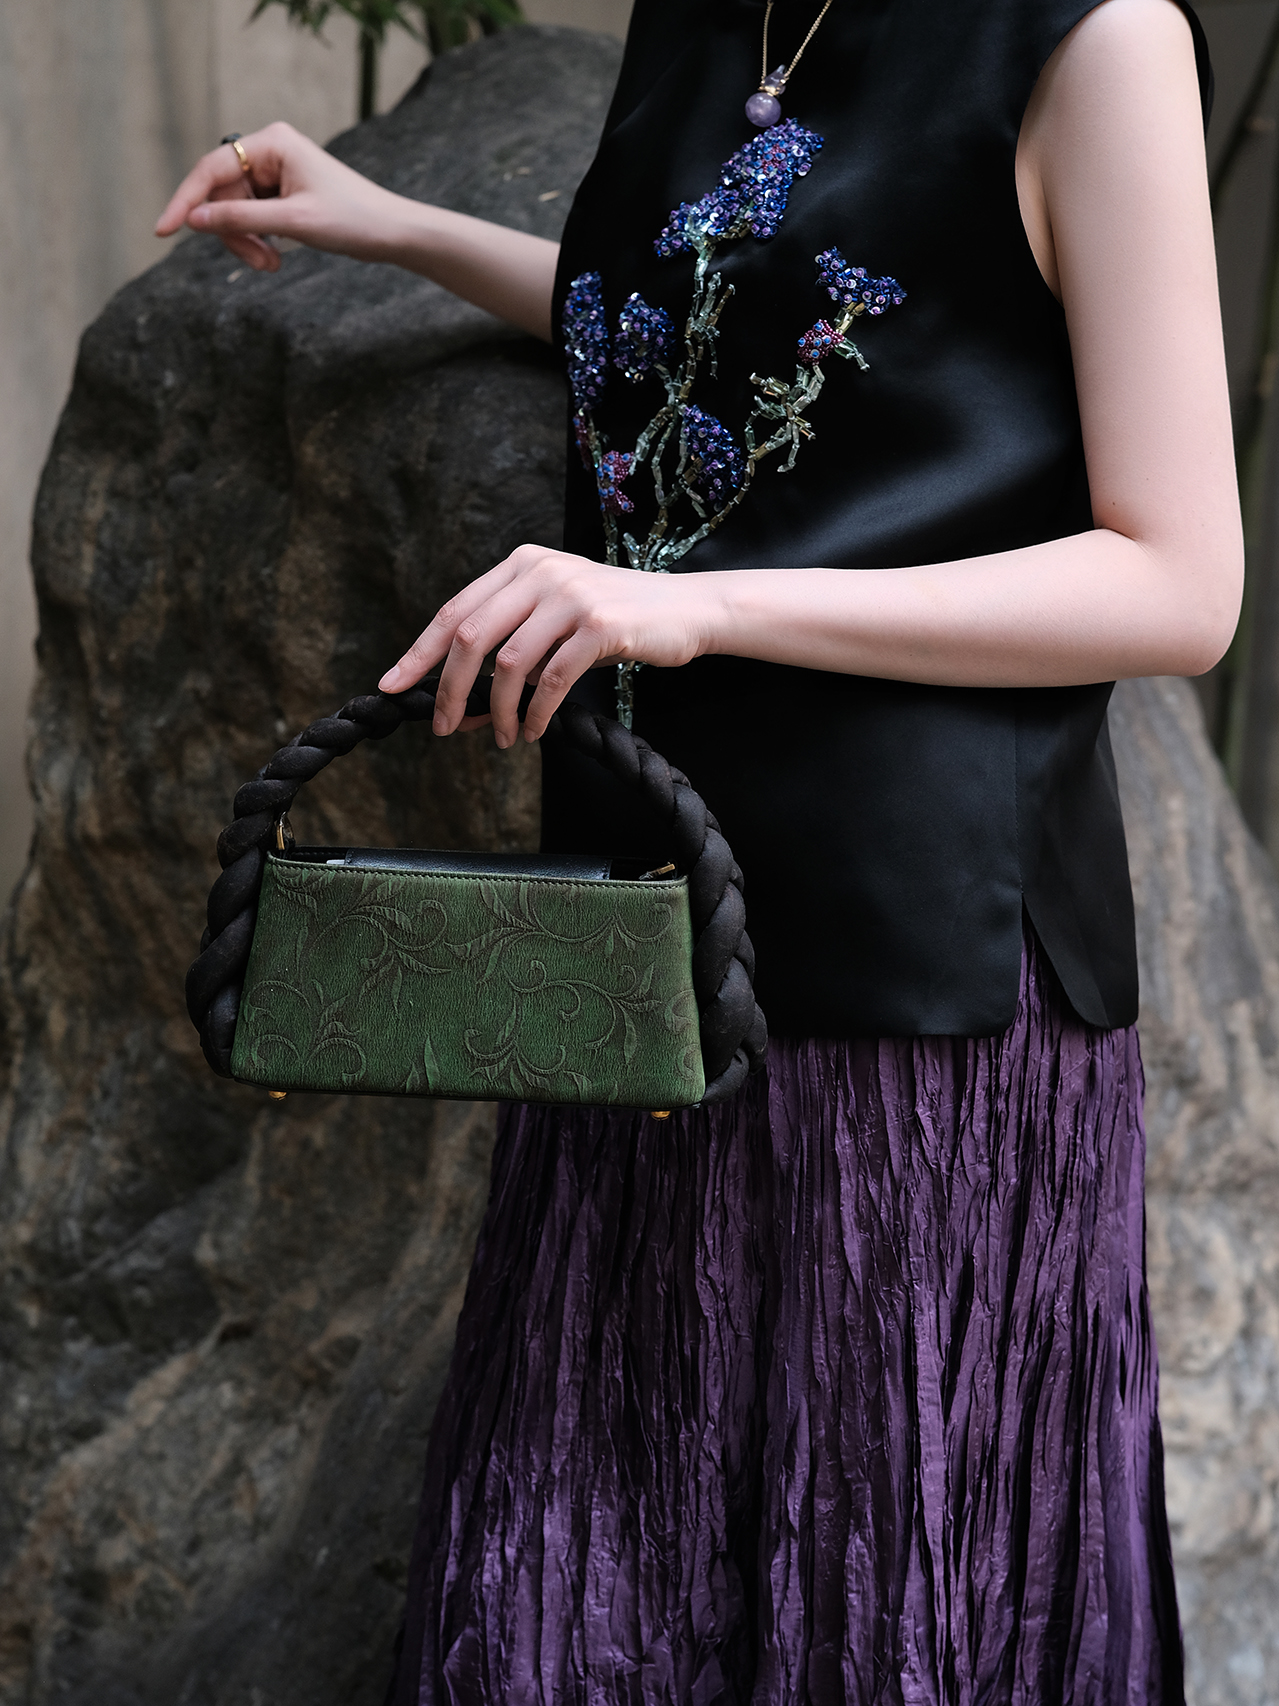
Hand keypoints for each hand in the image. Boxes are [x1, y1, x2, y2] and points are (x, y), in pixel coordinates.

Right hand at [154, 123, 408, 272]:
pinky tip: (276, 255)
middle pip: (221, 194)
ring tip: (272, 264)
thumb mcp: (293, 222)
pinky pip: (250, 215)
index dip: (186, 201)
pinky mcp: (281, 191)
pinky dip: (257, 239)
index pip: (211, 169)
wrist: (392, 232)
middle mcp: (269, 149)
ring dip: (247, 241)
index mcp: (272, 141)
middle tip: (262, 264)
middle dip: (233, 232)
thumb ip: (240, 218)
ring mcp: (274, 170)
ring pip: (233, 209)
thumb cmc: (352, 220)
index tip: (163, 230)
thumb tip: (194, 220)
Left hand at [377, 546, 714, 745]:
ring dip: (496, 710)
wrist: (686, 611)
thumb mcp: (555, 626)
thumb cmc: (615, 625)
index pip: (455, 611)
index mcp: (522, 565)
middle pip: (471, 636)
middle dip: (448, 688)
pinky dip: (535, 713)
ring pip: (509, 663)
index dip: (419, 652)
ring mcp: (571, 596)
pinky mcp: (601, 625)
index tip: (393, 687)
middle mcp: (542, 573)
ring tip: (501, 737)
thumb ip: (509, 656)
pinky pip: (552, 679)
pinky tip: (531, 730)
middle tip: (442, 727)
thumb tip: (456, 708)